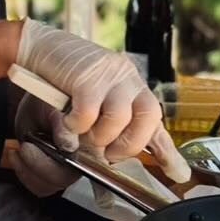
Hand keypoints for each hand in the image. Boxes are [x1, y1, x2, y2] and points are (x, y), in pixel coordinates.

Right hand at [15, 20, 189, 182]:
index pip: (155, 120)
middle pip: (148, 117)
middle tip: (109, 154)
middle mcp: (127, 80)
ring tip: (83, 134)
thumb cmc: (64, 79)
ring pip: (120, 117)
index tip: (178, 172)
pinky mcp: (87, 76)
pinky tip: (68, 121)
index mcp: (131, 88)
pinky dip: (77, 125)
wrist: (41, 48)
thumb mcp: (91, 104)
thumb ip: (103, 129)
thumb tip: (109, 160)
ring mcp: (110, 76)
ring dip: (100, 136)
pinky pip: (89, 112)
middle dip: (129, 145)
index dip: (168, 150)